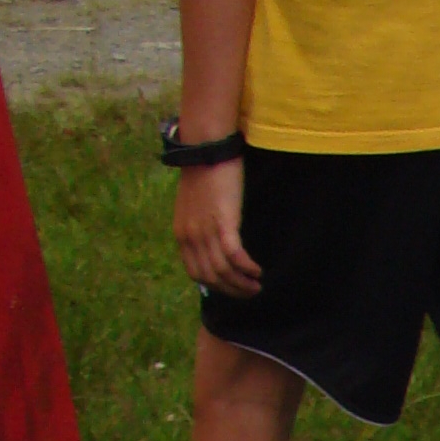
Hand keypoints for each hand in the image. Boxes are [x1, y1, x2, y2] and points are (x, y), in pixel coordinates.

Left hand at [173, 158, 261, 296]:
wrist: (206, 149)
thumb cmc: (204, 173)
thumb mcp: (195, 205)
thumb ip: (199, 226)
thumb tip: (213, 242)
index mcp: (181, 234)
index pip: (196, 273)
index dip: (216, 286)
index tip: (233, 288)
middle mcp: (190, 237)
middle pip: (211, 278)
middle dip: (232, 290)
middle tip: (251, 292)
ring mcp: (205, 231)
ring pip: (223, 271)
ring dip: (242, 283)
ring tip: (258, 285)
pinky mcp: (222, 223)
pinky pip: (234, 256)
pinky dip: (247, 268)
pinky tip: (258, 270)